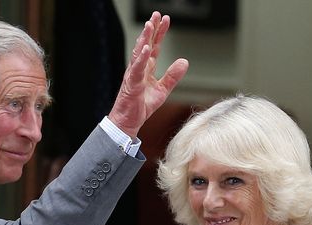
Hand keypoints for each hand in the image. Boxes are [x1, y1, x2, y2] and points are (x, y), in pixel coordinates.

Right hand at [108, 11, 188, 137]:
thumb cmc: (140, 107)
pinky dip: (141, 58)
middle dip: (151, 29)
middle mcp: (138, 68)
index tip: (165, 19)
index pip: (154, 46)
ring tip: (149, 25)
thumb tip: (184, 61)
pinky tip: (146, 47)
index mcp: (146, 69)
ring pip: (139, 53)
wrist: (128, 122)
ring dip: (144, 38)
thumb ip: (172, 76)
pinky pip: (136, 69)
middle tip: (156, 15)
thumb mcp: (162, 90)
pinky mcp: (131, 84)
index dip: (159, 33)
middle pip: (145, 45)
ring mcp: (133, 75)